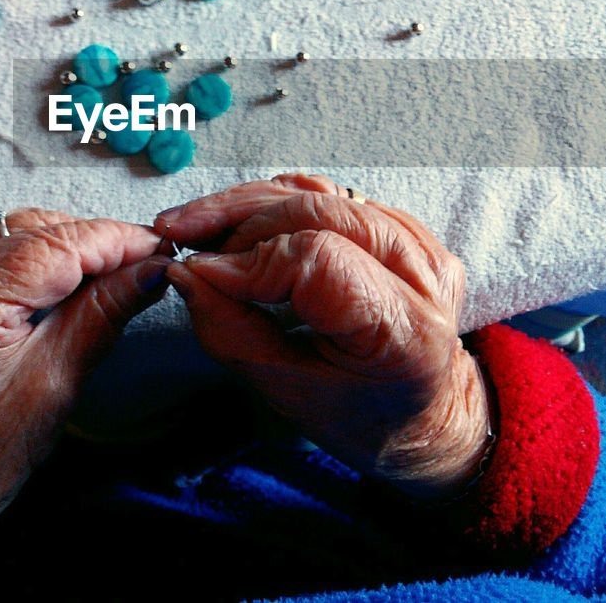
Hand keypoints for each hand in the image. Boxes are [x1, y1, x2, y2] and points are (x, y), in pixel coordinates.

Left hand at [0, 210, 169, 601]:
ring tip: (111, 280)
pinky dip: (39, 255)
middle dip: (96, 244)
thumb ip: (105, 311)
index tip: (163, 248)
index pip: (56, 244)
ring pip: (22, 227)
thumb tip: (154, 265)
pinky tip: (67, 284)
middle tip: (146, 268)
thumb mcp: (56, 382)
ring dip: (70, 247)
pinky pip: (0, 241)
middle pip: (38, 228)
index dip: (116, 241)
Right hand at [156, 175, 491, 500]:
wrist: (422, 411)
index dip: (248, 260)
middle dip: (238, 218)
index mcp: (404, 331)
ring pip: (320, 191)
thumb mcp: (286, 391)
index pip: (319, 259)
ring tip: (198, 226)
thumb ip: (232, 331)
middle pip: (318, 210)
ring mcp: (418, 242)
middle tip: (182, 236)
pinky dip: (275, 201)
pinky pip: (329, 192)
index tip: (197, 271)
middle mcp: (423, 275)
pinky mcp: (402, 224)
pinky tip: (237, 222)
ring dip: (248, 203)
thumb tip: (185, 273)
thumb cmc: (359, 414)